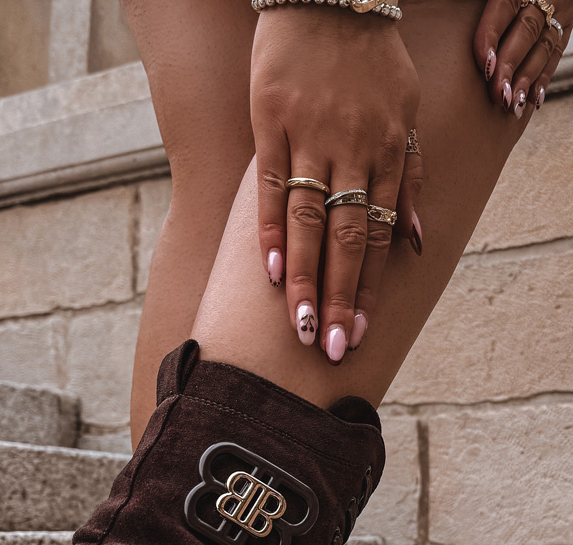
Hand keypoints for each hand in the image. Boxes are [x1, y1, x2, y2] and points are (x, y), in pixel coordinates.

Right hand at [251, 6, 420, 361]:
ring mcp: (311, 136)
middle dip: (339, 297)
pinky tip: (266, 274)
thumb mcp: (408, 113)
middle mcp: (353, 149)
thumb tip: (413, 244)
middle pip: (345, 238)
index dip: (367, 288)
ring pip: (307, 221)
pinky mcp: (272, 122)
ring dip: (302, 279)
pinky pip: (269, 186)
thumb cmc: (371, 60)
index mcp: (390, 150)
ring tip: (300, 328)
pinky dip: (267, 231)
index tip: (360, 332)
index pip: (377, 235)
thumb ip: (410, 178)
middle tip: (332, 349)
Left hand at [474, 0, 570, 114]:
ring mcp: (556, 13)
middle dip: (510, 65)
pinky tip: (532, 101)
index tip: (484, 64)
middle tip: (497, 94)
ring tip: (511, 104)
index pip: (505, 8)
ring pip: (542, 47)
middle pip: (526, 31)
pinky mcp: (564, 27)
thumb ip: (471, 2)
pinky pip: (555, 55)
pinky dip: (543, 79)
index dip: (493, 35)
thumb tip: (437, 5)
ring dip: (527, 78)